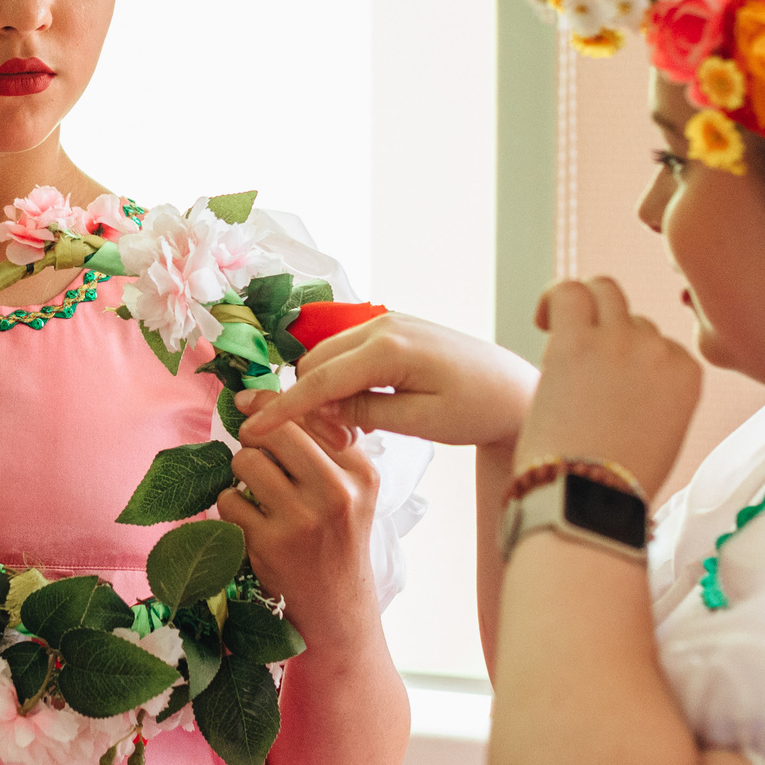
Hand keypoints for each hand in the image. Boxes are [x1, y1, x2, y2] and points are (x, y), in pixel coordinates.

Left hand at [218, 418, 379, 637]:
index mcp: (360, 472)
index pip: (309, 415)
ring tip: (255, 491)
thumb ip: (324, 447)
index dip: (269, 401)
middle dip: (252, 433)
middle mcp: (335, 492)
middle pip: (274, 429)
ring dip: (240, 473)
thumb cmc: (338, 540)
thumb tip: (270, 397)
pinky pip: (229, 500)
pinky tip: (251, 521)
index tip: (247, 400)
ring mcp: (301, 520)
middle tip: (252, 447)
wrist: (337, 608)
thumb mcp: (353, 492)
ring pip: (245, 461)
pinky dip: (232, 506)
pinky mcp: (269, 545)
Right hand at [240, 312, 537, 448]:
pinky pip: (345, 353)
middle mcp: (381, 324)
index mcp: (389, 347)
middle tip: (337, 444)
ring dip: (324, 393)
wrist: (515, 390)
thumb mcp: (419, 422)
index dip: (282, 407)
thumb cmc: (477, 409)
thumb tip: (320, 411)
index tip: (249, 428)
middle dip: (308, 404)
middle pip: (314, 363)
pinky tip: (363, 410)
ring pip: (325, 357)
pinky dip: (340, 380)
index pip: (319, 379)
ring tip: (353, 431)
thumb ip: (363, 412)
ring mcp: (385, 321)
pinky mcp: (391, 328)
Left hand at [515, 278, 700, 498]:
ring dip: (584, 306)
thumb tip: (623, 380)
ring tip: (559, 333)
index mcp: (687, 374)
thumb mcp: (659, 434)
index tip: (610, 387)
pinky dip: (551, 298)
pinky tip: (542, 322)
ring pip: (604, 291)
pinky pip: (566, 291)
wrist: (587, 498)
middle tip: (581, 371)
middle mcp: (659, 350)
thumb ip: (651, 395)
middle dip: (607, 337)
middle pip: (633, 319)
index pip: (661, 342)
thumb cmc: (614, 482)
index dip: (630, 359)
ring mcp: (620, 340)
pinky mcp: (576, 340)